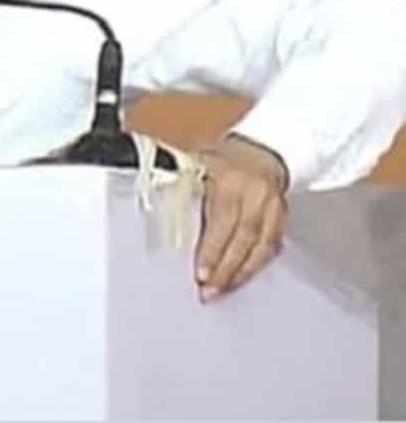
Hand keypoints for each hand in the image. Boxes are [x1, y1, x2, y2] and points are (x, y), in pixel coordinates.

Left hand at [194, 133, 288, 301]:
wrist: (261, 148)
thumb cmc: (222, 158)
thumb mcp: (197, 164)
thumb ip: (184, 190)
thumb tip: (157, 214)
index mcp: (231, 178)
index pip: (222, 220)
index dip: (213, 250)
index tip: (201, 273)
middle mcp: (256, 193)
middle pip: (243, 238)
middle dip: (226, 269)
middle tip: (210, 291)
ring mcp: (273, 206)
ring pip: (261, 247)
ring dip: (241, 273)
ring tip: (223, 291)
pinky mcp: (282, 217)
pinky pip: (272, 246)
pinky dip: (257, 265)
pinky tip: (244, 278)